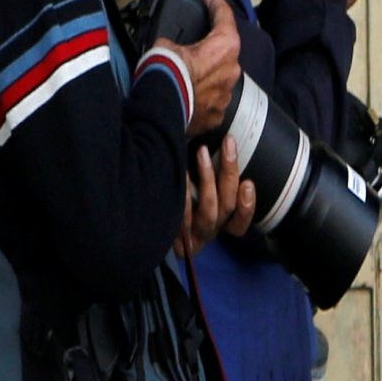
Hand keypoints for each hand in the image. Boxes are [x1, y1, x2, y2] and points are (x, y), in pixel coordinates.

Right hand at [175, 0, 241, 136]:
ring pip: (220, 76)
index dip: (216, 2)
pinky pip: (212, 98)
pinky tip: (188, 91)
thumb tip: (170, 47)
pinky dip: (202, 93)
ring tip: (189, 70)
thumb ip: (175, 42)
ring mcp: (226, 94)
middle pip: (225, 51)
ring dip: (207, 72)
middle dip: (212, 45)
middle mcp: (231, 70)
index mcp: (224, 47)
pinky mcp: (218, 113)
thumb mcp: (164, 44)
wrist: (161, 109)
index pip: (225, 16)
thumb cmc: (166, 72)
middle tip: (196, 40)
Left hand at [175, 137, 258, 255]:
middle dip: (230, 173)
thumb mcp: (192, 188)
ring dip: (209, 179)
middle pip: (227, 208)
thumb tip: (222, 142)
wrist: (134, 220)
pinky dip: (185, 193)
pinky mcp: (173, 236)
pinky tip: (181, 171)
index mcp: (215, 225)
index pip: (238, 224)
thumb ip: (208, 173)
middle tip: (228, 143)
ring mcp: (190, 238)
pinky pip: (183, 217)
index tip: (248, 181)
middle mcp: (206, 233)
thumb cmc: (167, 196)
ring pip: (210, 213)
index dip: (247, 206)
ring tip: (202, 151)